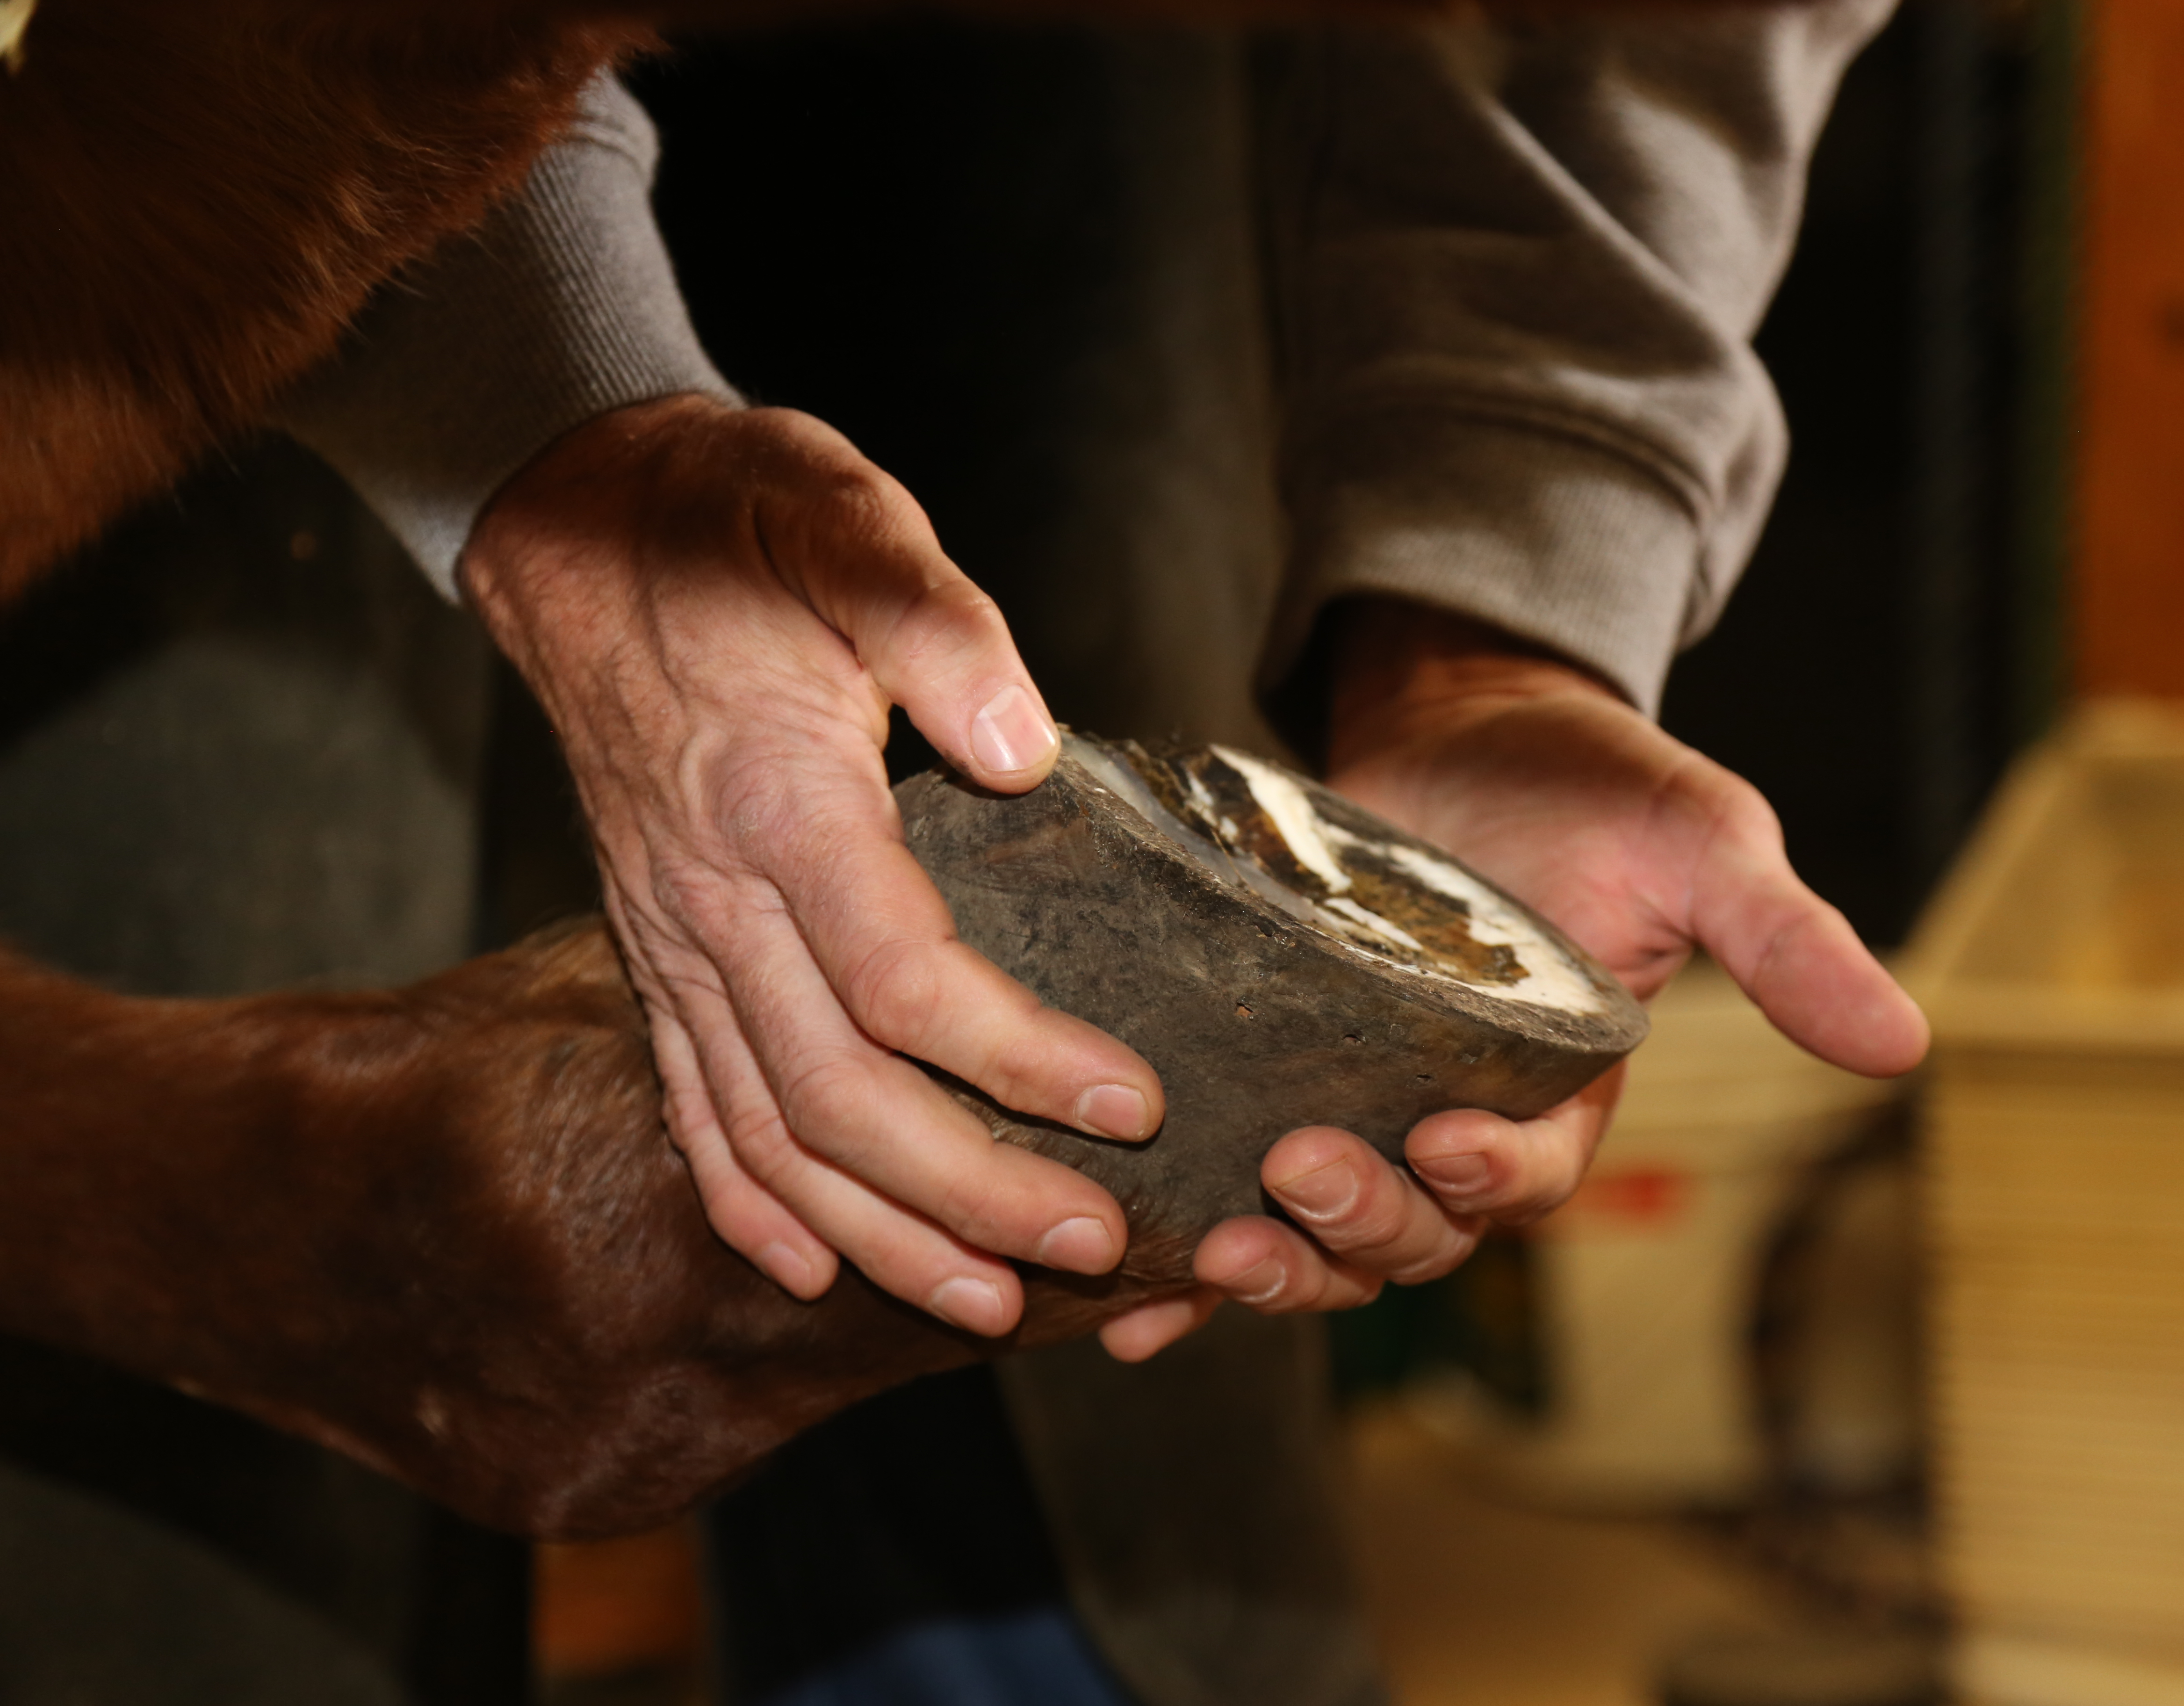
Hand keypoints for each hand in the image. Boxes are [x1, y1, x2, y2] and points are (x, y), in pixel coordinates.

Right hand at [462, 395, 1164, 1335]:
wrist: (582, 520)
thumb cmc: (738, 519)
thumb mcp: (846, 526)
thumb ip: (936, 627)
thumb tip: (1021, 745)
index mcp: (776, 802)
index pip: (903, 980)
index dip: (1022, 1061)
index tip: (1137, 1104)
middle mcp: (709, 897)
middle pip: (839, 1096)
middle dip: (971, 1191)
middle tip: (1096, 1241)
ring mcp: (669, 937)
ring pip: (767, 1133)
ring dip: (879, 1232)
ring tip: (987, 1304)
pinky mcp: (652, 949)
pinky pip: (689, 1105)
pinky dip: (749, 1200)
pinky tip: (814, 1263)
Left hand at [1099, 601, 1927, 1358]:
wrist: (1463, 718)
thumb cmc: (1592, 781)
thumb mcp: (1702, 843)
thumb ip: (1782, 945)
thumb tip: (1906, 1045)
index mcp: (1558, 1094)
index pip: (1527, 1180)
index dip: (1492, 1180)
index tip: (1451, 1141)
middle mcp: (1455, 1121)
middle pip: (1413, 1233)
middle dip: (1360, 1225)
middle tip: (1297, 1174)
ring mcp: (1354, 1107)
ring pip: (1318, 1240)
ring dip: (1265, 1265)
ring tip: (1209, 1250)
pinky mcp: (1267, 1078)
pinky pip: (1227, 1198)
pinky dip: (1181, 1272)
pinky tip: (1125, 1311)